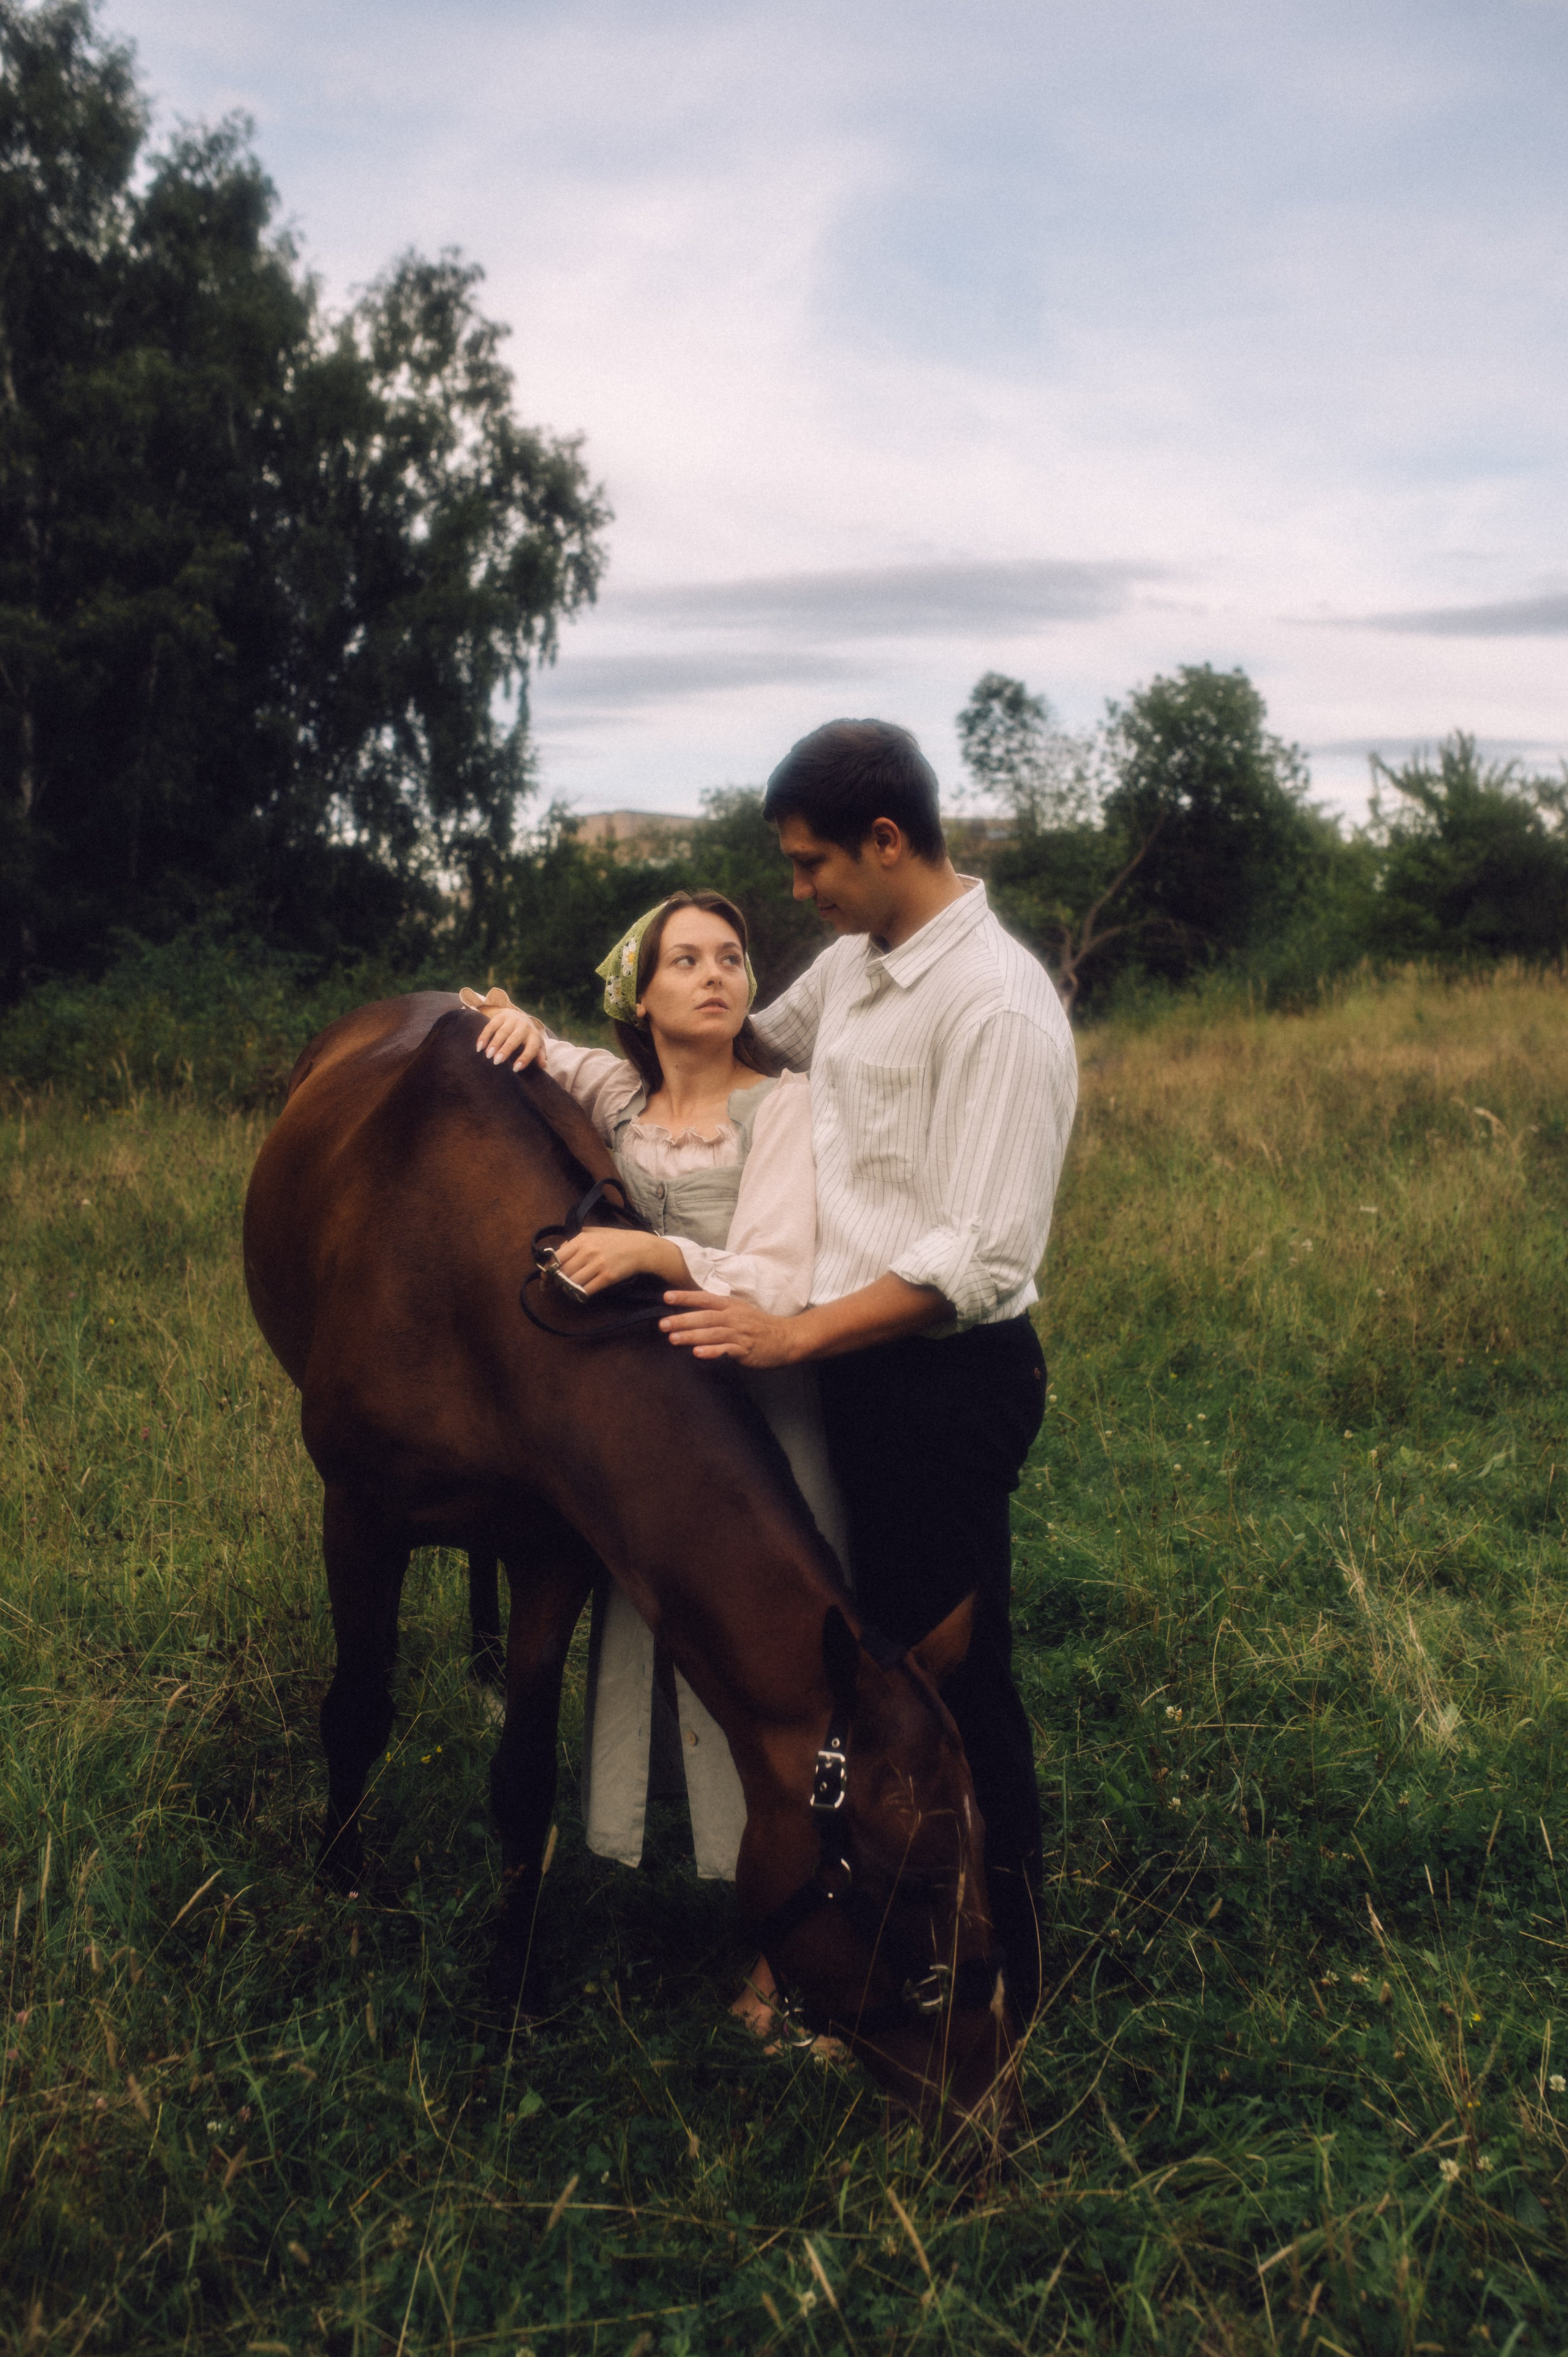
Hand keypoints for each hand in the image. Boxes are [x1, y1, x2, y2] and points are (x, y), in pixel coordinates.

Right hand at [459, 987, 547, 1070]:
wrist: (517, 1016)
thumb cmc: (527, 1037)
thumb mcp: (536, 1044)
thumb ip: (540, 1055)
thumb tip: (543, 1065)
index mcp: (534, 1036)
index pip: (531, 1048)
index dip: (524, 1058)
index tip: (515, 1069)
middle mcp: (524, 1026)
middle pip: (514, 1039)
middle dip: (506, 1050)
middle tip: (497, 1062)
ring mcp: (511, 1020)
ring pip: (502, 1032)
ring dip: (494, 1043)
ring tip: (487, 1055)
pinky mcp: (499, 1016)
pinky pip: (491, 1026)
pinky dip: (484, 1036)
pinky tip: (479, 1047)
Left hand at [555, 1229, 686, 1295]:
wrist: (640, 1248)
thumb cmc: (615, 1240)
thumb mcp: (594, 1232)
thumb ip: (575, 1240)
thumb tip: (558, 1250)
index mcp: (581, 1239)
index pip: (556, 1257)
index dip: (548, 1270)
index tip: (545, 1278)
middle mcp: (588, 1251)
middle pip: (563, 1272)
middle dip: (557, 1282)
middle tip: (557, 1286)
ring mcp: (598, 1265)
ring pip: (572, 1282)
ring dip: (568, 1289)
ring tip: (569, 1289)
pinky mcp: (607, 1277)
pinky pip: (586, 1290)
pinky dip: (580, 1294)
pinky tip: (580, 1293)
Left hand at [659, 1290, 800, 1364]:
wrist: (786, 1338)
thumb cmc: (759, 1325)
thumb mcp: (740, 1310)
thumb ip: (718, 1310)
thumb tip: (692, 1311)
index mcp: (731, 1306)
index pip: (705, 1298)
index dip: (686, 1297)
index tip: (666, 1297)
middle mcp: (734, 1317)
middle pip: (705, 1317)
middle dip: (682, 1320)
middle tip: (663, 1324)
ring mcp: (740, 1333)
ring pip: (713, 1333)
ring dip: (692, 1336)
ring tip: (673, 1339)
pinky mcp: (746, 1350)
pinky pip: (727, 1350)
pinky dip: (712, 1352)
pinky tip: (698, 1353)